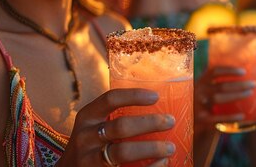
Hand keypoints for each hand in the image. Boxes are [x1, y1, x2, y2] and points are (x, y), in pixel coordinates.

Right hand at [57, 88, 175, 166]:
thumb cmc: (90, 146)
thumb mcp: (93, 127)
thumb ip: (115, 119)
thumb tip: (160, 110)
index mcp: (86, 117)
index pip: (110, 99)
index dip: (134, 95)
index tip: (156, 96)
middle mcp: (85, 137)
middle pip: (120, 126)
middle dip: (150, 123)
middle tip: (170, 121)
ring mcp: (89, 160)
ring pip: (123, 152)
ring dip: (152, 148)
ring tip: (170, 147)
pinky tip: (162, 163)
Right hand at [194, 66, 255, 131]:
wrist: (186, 121)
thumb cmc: (202, 103)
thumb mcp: (204, 90)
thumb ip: (217, 84)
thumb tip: (248, 81)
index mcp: (199, 81)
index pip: (214, 71)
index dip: (229, 70)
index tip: (244, 72)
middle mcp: (197, 91)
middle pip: (221, 85)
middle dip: (240, 84)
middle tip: (253, 84)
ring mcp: (198, 105)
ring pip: (218, 98)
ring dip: (236, 95)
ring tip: (249, 94)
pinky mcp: (200, 119)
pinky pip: (217, 118)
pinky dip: (230, 117)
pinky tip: (242, 116)